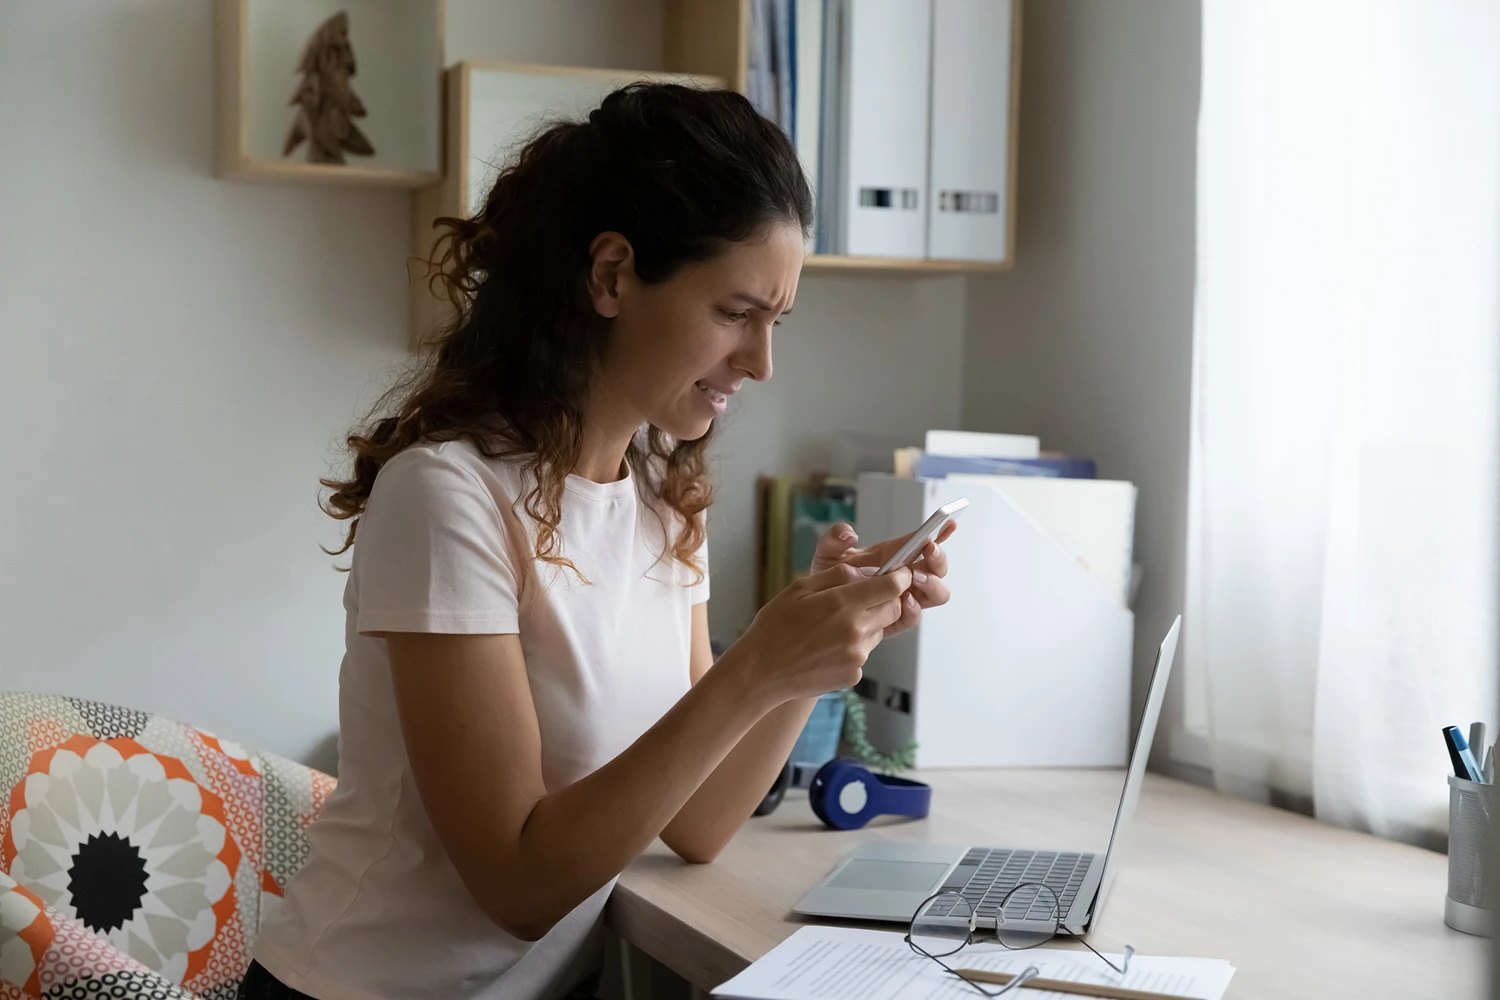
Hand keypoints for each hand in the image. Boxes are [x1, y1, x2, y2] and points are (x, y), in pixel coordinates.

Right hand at [728, 563, 913, 705]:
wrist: (760, 673)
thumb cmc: (774, 628)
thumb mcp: (798, 589)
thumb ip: (836, 576)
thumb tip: (866, 571)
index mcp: (842, 605)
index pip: (892, 587)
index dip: (900, 577)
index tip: (898, 574)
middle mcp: (855, 631)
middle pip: (892, 608)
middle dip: (884, 599)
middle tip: (859, 598)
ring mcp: (857, 656)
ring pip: (879, 631)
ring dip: (866, 623)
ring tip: (832, 626)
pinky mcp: (854, 674)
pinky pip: (864, 653)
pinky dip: (853, 646)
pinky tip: (826, 647)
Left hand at [809, 520, 955, 636]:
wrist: (817, 608)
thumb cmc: (827, 577)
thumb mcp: (827, 552)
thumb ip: (834, 538)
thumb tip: (849, 534)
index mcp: (893, 555)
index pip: (922, 543)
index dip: (940, 533)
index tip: (948, 524)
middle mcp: (904, 577)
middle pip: (937, 569)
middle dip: (938, 559)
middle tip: (929, 551)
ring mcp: (902, 598)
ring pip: (935, 593)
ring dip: (932, 584)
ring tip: (916, 578)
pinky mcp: (894, 620)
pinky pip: (913, 617)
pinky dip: (913, 610)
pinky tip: (904, 601)